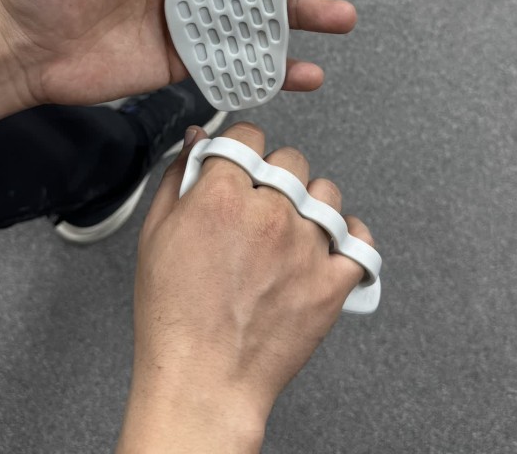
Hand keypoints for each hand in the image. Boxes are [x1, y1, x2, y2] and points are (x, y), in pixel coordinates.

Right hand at [117, 122, 373, 452]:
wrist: (203, 380)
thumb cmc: (174, 317)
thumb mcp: (155, 236)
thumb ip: (177, 179)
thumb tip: (196, 143)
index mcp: (224, 196)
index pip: (249, 136)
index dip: (242, 146)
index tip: (242, 159)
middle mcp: (270, 213)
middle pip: (291, 160)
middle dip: (274, 175)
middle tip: (260, 202)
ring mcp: (306, 247)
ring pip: (328, 193)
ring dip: (312, 204)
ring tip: (293, 228)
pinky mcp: (331, 282)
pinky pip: (361, 243)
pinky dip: (352, 240)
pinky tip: (334, 245)